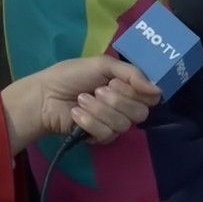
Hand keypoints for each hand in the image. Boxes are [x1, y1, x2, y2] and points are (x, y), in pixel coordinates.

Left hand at [1, 55, 161, 153]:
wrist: (44, 95)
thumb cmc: (72, 76)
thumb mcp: (103, 64)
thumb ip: (132, 73)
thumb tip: (157, 90)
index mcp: (129, 87)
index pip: (152, 96)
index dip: (140, 91)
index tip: (119, 82)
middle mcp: (126, 106)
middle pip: (141, 112)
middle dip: (117, 100)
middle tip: (98, 90)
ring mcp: (114, 123)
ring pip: (123, 123)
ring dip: (99, 110)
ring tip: (82, 100)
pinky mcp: (99, 137)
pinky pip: (107, 133)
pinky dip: (89, 121)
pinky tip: (76, 114)